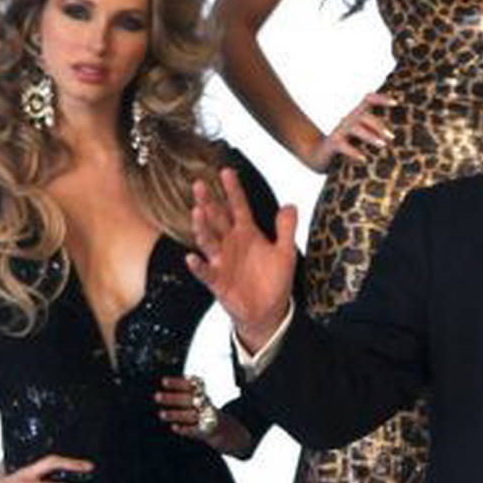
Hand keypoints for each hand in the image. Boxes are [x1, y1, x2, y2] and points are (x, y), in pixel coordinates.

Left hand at [155, 376, 258, 456]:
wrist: (239, 436)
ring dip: (177, 414)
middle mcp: (209, 407)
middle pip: (191, 399)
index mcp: (206, 398)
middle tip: (157, 396)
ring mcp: (210, 420)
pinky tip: (175, 428)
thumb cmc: (216, 421)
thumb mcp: (206, 406)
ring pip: (193, 415)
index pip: (193, 386)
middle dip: (173, 397)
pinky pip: (199, 431)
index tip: (163, 381)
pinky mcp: (212, 434)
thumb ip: (192, 398)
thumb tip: (172, 389)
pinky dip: (187, 430)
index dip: (179, 383)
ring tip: (161, 414)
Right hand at [184, 168, 297, 351]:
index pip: (238, 206)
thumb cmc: (274, 280)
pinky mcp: (218, 281)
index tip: (226, 171)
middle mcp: (231, 243)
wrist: (269, 311)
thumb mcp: (285, 252)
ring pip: (208, 240)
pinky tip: (191, 258)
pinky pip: (206, 272)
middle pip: (217, 218)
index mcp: (247, 233)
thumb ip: (286, 229)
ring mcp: (222, 261)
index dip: (233, 190)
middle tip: (199, 184)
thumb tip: (291, 205)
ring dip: (202, 227)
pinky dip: (199, 266)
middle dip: (209, 202)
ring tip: (197, 212)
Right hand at [301, 91, 394, 171]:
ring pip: (355, 128)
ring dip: (370, 136)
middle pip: (364, 115)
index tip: (396, 102)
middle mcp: (348, 120)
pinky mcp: (332, 144)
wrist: (318, 155)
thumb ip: (374, 132)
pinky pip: (343, 145)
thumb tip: (397, 137)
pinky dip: (354, 152)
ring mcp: (339, 131)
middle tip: (391, 137)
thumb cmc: (347, 146)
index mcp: (357, 116)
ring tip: (382, 145)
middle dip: (379, 125)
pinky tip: (364, 159)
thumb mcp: (360, 136)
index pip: (368, 100)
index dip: (381, 98)